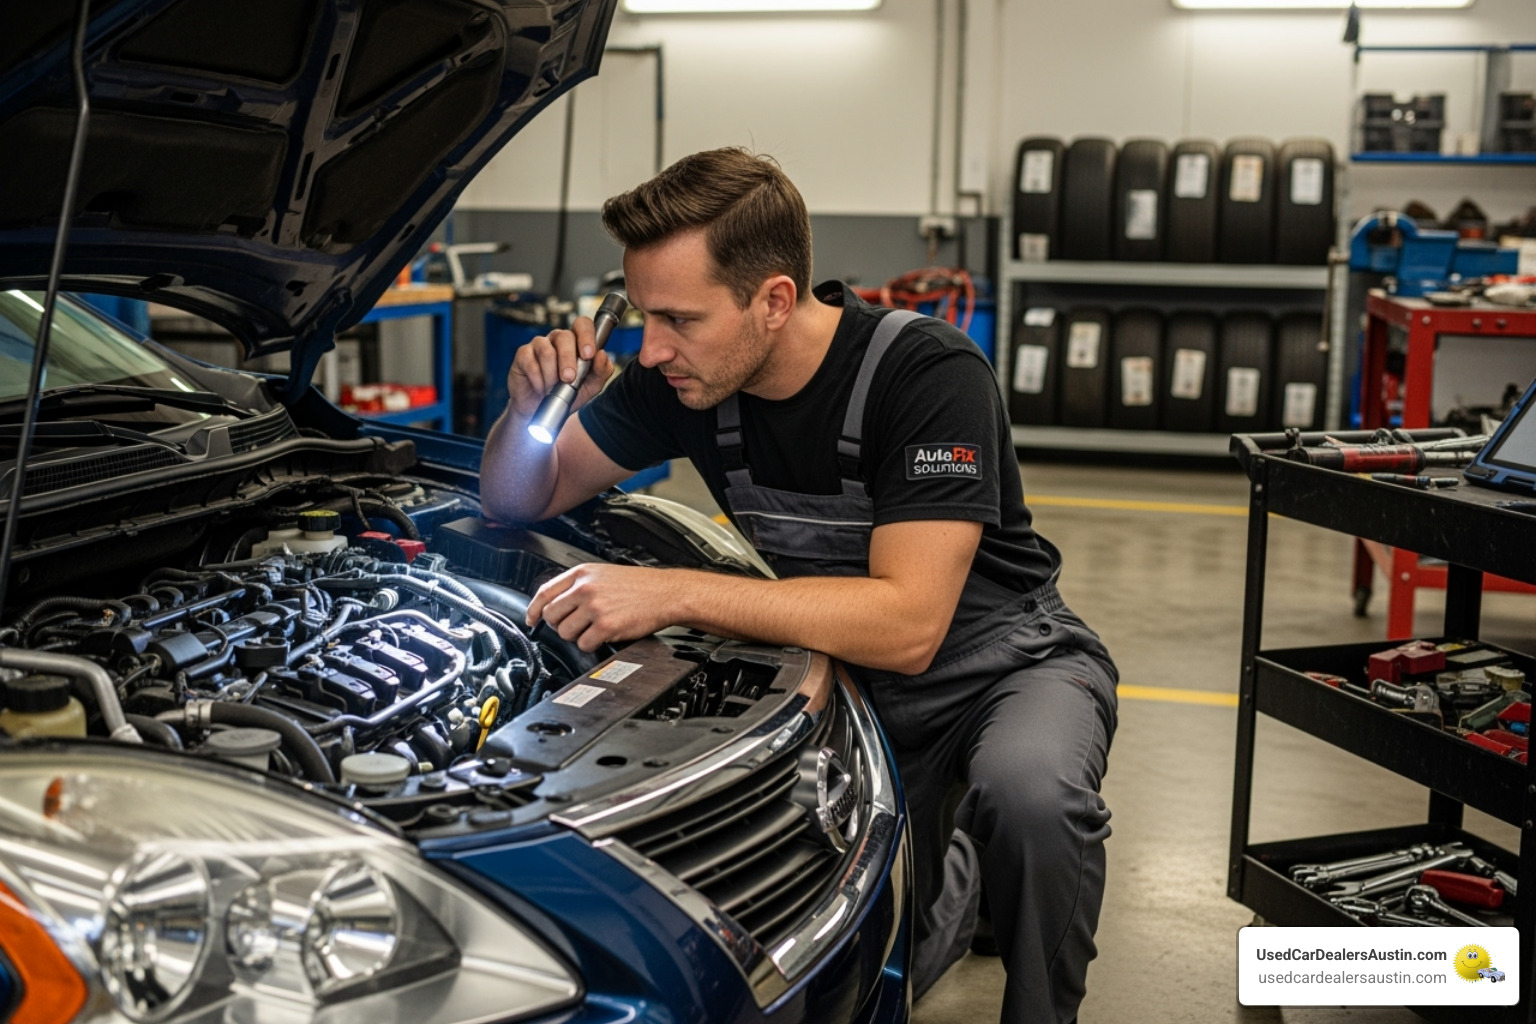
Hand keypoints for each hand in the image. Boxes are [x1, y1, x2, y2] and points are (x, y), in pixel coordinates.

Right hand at [506, 316, 615, 420]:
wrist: (541, 409)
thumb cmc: (567, 394)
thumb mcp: (590, 387)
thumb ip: (601, 371)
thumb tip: (602, 355)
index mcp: (576, 342)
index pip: (582, 324)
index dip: (586, 336)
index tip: (588, 355)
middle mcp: (557, 339)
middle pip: (564, 336)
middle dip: (568, 360)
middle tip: (569, 379)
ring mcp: (539, 344)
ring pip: (547, 350)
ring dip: (551, 374)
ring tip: (552, 388)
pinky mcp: (523, 354)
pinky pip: (531, 361)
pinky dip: (538, 379)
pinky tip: (540, 387)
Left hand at [526, 563, 678, 650]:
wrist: (666, 593)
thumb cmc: (640, 585)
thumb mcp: (604, 574)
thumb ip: (579, 585)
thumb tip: (557, 602)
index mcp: (583, 574)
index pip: (545, 592)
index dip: (533, 609)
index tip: (531, 619)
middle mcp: (585, 589)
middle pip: (551, 616)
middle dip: (559, 625)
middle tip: (575, 625)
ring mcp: (594, 607)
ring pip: (565, 633)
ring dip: (576, 636)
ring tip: (594, 629)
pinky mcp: (605, 626)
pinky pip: (584, 644)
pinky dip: (591, 644)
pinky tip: (604, 635)